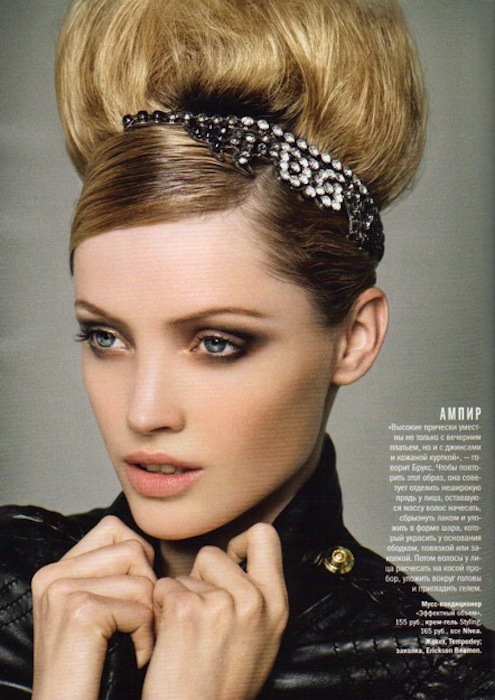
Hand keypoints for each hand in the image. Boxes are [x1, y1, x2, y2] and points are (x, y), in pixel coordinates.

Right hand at [31, 516, 155, 699]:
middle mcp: (54, 575)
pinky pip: (142, 609)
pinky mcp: (81, 611)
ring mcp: (64, 591)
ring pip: (144, 580)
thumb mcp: (94, 612)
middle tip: (129, 629)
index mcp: (55, 570)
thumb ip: (110, 574)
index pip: (114, 529)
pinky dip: (146, 640)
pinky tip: (127, 659)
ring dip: (149, 619)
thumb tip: (147, 548)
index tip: (130, 599)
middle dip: (147, 590)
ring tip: (127, 645)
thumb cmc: (93, 670)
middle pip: (134, 550)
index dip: (138, 561)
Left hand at [142, 523, 287, 699]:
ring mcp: (220, 603)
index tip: (229, 560)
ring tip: (185, 634)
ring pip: (184, 573)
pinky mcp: (186, 610)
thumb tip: (239, 558)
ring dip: (177, 596)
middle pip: (213, 553)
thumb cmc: (222, 687)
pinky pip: (162, 587)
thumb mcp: (261, 639)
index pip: (264, 536)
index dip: (240, 542)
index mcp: (276, 604)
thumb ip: (256, 597)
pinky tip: (167, 639)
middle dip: (199, 577)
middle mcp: (253, 600)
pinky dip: (158, 609)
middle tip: (198, 614)